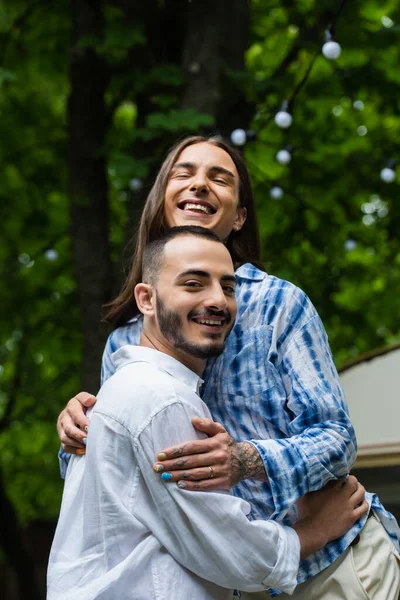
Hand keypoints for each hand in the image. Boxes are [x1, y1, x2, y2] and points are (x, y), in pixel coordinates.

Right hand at [57, 392, 95, 453]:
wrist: (80, 412)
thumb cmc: (87, 405)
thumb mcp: (87, 399)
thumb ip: (87, 398)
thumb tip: (91, 401)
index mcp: (72, 406)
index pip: (75, 414)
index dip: (82, 422)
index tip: (90, 427)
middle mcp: (64, 417)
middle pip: (68, 428)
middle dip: (79, 435)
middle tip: (88, 439)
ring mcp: (61, 428)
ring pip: (65, 439)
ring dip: (77, 444)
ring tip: (88, 445)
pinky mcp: (62, 437)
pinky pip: (65, 447)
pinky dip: (74, 450)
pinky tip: (84, 450)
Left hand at [152, 417, 266, 489]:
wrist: (246, 461)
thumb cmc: (226, 445)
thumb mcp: (220, 430)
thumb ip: (207, 424)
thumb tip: (192, 419)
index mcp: (214, 443)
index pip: (190, 447)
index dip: (174, 451)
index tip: (160, 454)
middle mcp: (217, 456)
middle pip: (190, 461)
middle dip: (171, 464)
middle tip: (157, 467)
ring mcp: (220, 470)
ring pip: (195, 474)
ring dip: (178, 475)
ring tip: (164, 476)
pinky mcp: (223, 482)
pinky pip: (205, 485)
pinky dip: (191, 485)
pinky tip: (180, 484)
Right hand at [293, 475, 367, 559]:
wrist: (314, 531)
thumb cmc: (307, 513)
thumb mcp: (305, 495)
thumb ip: (311, 486)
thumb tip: (312, 480)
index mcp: (330, 488)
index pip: (340, 477)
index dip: (341, 476)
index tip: (340, 478)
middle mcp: (341, 495)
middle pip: (353, 482)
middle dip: (353, 480)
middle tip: (350, 481)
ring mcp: (348, 506)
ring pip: (361, 493)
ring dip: (360, 489)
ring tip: (358, 489)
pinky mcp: (352, 517)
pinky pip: (364, 508)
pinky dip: (365, 503)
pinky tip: (363, 502)